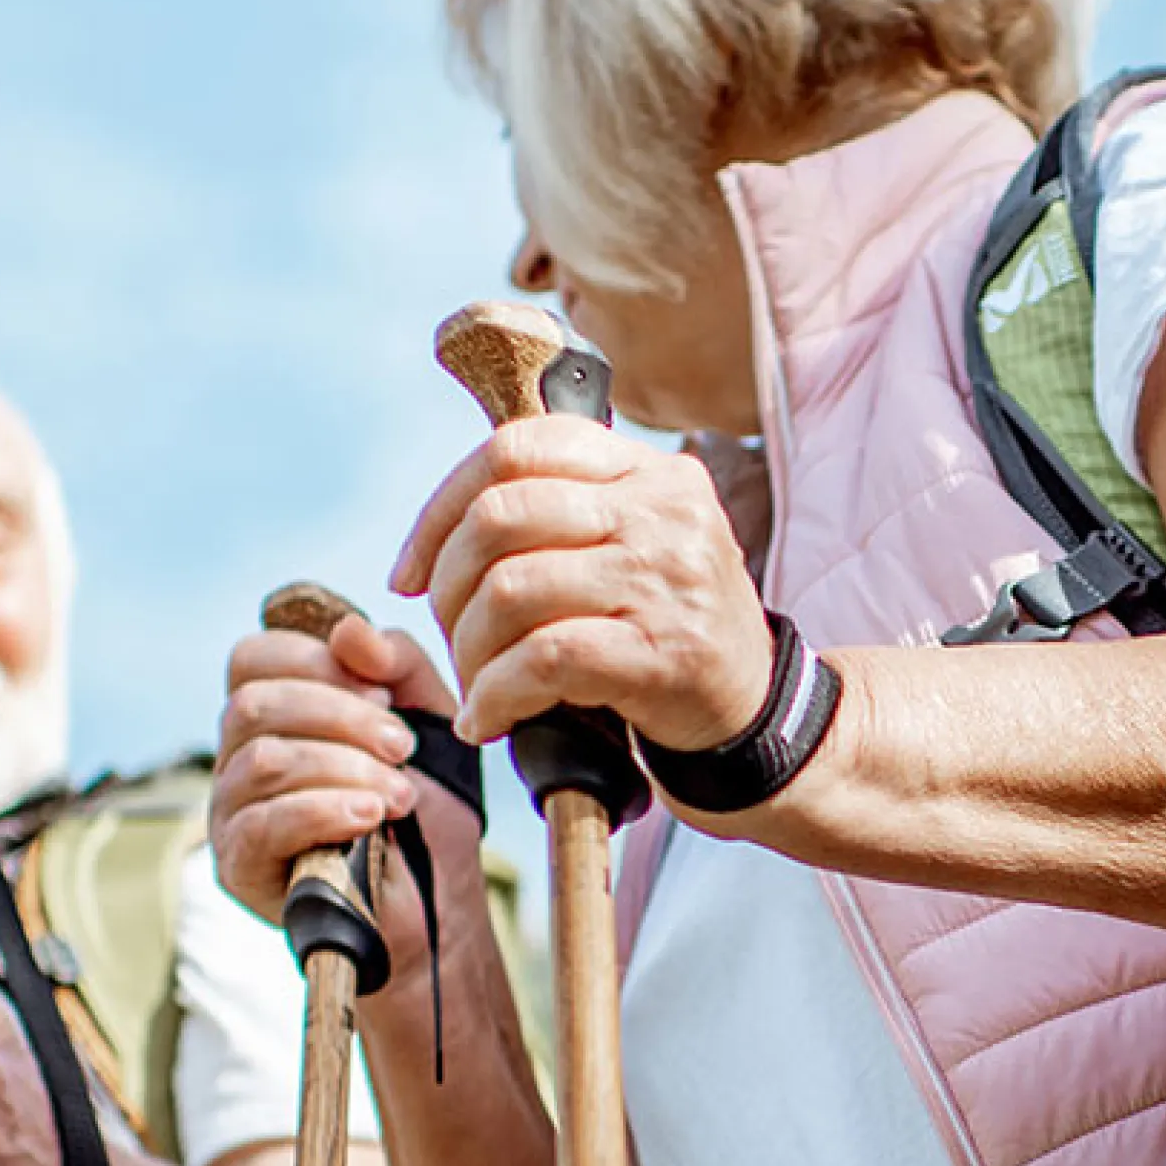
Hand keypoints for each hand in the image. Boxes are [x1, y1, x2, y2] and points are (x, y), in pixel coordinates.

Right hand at [215, 604, 467, 926]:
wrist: (438, 907)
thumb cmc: (430, 810)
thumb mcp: (431, 721)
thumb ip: (400, 665)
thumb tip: (349, 630)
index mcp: (276, 715)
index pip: (254, 657)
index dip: (316, 662)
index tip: (383, 693)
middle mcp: (239, 757)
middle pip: (255, 704)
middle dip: (340, 716)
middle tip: (402, 746)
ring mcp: (231, 813)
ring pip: (262, 761)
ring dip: (343, 768)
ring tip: (400, 795)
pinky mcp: (237, 867)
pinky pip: (262, 824)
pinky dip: (323, 811)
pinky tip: (369, 819)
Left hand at [391, 417, 770, 750]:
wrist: (754, 704)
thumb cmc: (669, 620)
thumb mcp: (636, 538)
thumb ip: (564, 509)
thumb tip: (442, 524)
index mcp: (648, 470)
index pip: (516, 448)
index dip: (442, 506)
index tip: (411, 569)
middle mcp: (662, 512)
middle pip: (501, 516)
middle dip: (447, 584)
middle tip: (447, 631)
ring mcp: (665, 580)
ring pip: (510, 591)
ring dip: (467, 651)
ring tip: (473, 683)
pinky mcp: (661, 652)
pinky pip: (541, 660)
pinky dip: (493, 695)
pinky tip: (488, 717)